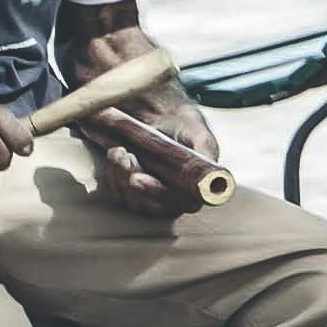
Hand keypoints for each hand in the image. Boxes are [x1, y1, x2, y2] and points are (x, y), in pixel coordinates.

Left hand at [79, 98, 218, 219]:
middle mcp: (175, 200)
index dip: (159, 195)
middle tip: (127, 158)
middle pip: (152, 207)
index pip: (180, 204)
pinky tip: (115, 156)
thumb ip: (206, 160)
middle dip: (134, 185)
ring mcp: (152, 199)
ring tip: (120, 151)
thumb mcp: (200, 138)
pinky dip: (112, 177)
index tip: (139, 179)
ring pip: (132, 202)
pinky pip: (118, 195)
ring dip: (121, 178)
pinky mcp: (133, 194)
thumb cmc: (186, 128)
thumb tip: (214, 178)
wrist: (166, 119)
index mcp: (196, 190)